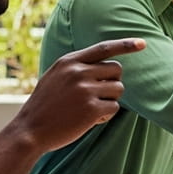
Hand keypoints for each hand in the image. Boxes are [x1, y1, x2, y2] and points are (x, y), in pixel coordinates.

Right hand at [9, 38, 145, 151]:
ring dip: (110, 99)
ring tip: (89, 108)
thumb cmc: (46, 105)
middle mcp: (78, 72)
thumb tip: (109, 65)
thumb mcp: (56, 77)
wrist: (29, 130)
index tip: (143, 43)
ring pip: (118, 89)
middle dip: (113, 82)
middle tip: (98, 94)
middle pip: (117, 69)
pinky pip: (114, 107)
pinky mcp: (91, 109)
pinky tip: (88, 119)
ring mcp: (85, 90)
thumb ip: (78, 67)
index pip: (104, 48)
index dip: (125, 45)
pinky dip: (106, 115)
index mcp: (69, 62)